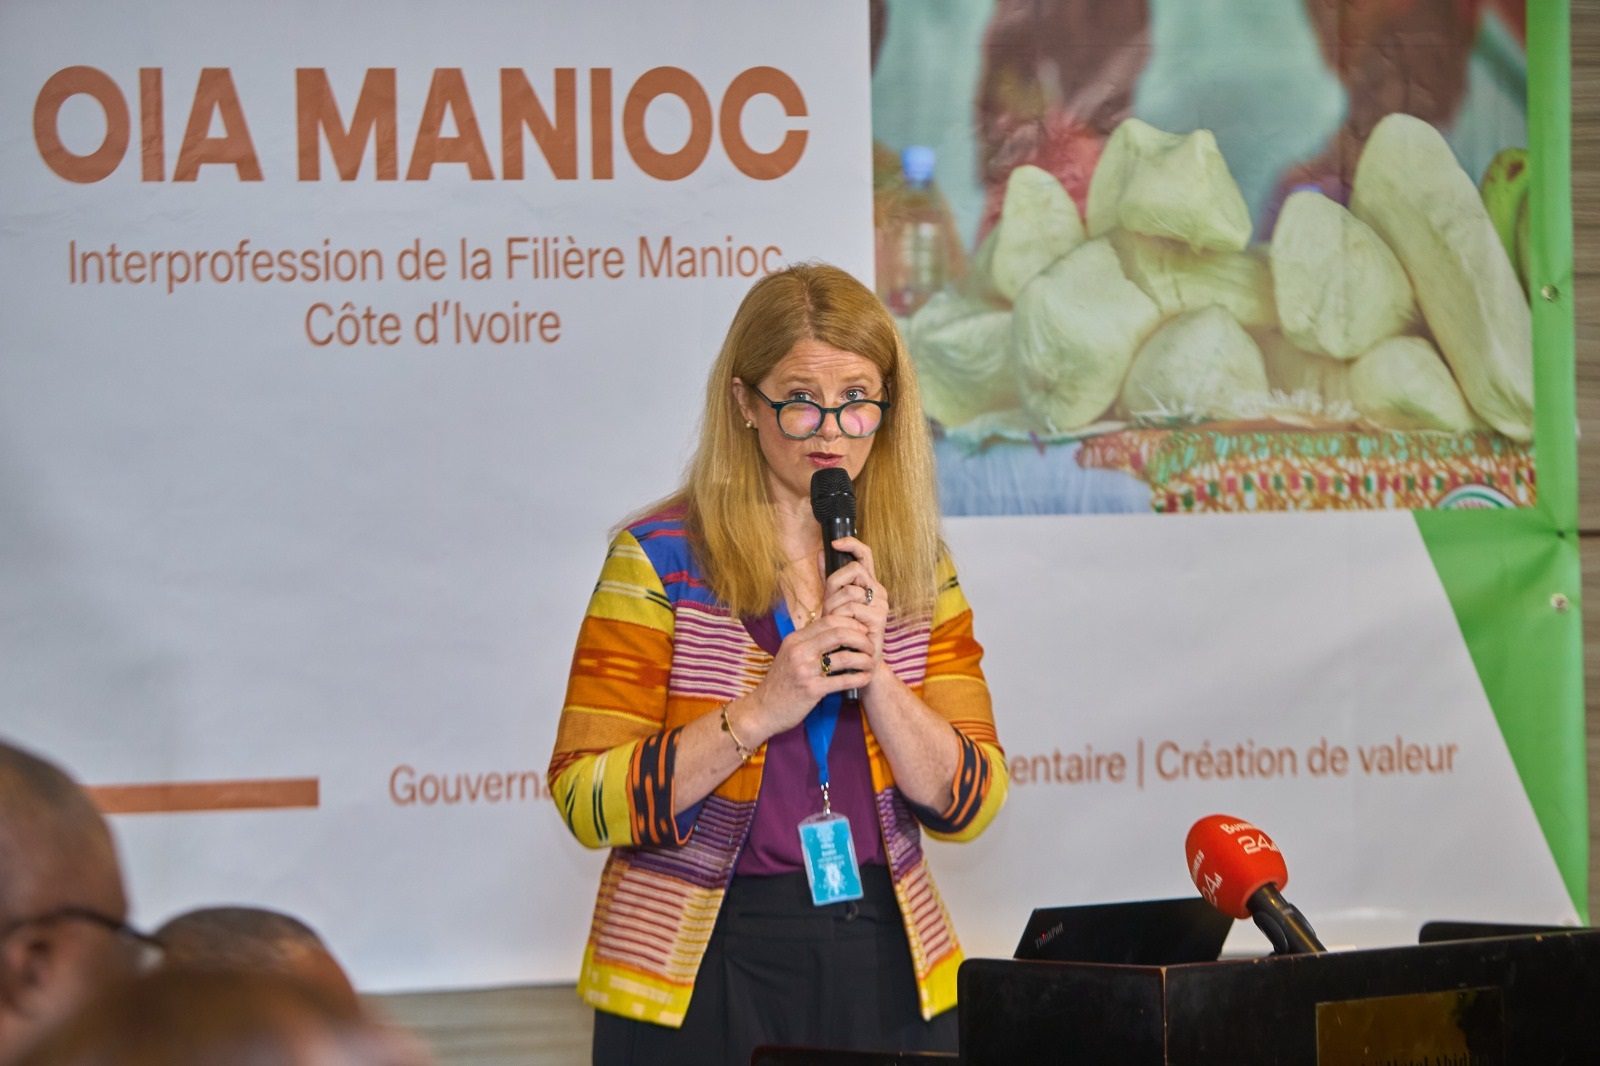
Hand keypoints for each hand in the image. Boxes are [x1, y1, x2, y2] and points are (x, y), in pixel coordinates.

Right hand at [739, 614, 872, 741]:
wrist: (762, 710)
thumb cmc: (780, 684)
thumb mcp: (789, 656)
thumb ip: (809, 643)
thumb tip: (837, 632)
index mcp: (795, 639)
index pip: (829, 621)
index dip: (851, 624)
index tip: (862, 631)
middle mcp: (799, 651)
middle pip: (839, 633)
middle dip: (861, 638)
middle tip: (871, 646)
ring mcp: (805, 670)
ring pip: (844, 657)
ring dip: (863, 659)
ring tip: (870, 663)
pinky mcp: (811, 690)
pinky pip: (843, 680)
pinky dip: (859, 678)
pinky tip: (865, 678)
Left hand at [819, 535, 886, 684]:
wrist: (855, 663)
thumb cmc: (843, 632)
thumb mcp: (833, 603)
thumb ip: (830, 580)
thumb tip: (822, 553)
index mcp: (868, 584)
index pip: (864, 555)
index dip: (851, 544)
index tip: (834, 543)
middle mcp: (878, 591)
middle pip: (854, 570)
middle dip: (834, 585)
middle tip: (828, 606)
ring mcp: (881, 605)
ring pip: (850, 591)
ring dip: (834, 607)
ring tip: (834, 623)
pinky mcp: (879, 619)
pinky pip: (852, 609)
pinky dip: (840, 618)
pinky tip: (841, 630)